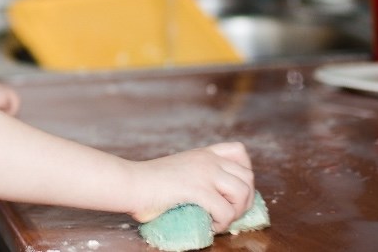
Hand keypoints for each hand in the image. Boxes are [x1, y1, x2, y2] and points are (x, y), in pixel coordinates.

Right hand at [123, 142, 254, 232]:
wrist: (129, 184)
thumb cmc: (146, 184)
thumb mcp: (178, 172)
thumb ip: (195, 178)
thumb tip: (208, 202)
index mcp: (202, 154)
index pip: (239, 152)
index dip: (244, 173)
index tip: (232, 190)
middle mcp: (207, 160)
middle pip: (248, 176)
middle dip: (245, 199)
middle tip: (229, 213)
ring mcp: (204, 173)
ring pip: (242, 192)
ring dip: (236, 212)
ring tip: (220, 220)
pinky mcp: (198, 190)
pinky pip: (226, 211)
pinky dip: (222, 224)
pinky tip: (209, 226)